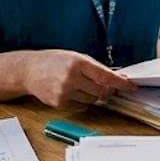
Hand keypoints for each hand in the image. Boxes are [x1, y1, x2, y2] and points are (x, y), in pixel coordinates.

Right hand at [18, 50, 134, 108]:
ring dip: (94, 93)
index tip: (131, 86)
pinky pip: (80, 103)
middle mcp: (71, 78)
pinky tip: (69, 89)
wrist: (28, 71)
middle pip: (101, 91)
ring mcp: (64, 92)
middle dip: (108, 89)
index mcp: (77, 63)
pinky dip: (80, 98)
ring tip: (81, 83)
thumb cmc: (53, 61)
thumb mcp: (75, 57)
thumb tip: (116, 78)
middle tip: (109, 85)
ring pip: (92, 99)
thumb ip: (95, 67)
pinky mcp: (60, 103)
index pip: (106, 76)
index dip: (121, 83)